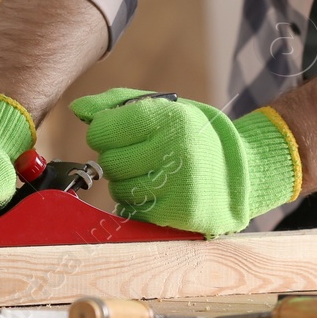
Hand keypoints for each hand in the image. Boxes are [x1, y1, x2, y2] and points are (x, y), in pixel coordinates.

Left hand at [70, 87, 300, 236]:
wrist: (239, 170)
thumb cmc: (191, 134)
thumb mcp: (161, 107)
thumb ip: (115, 104)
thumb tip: (77, 109)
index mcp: (170, 118)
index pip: (104, 128)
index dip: (103, 131)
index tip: (114, 132)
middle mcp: (176, 150)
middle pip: (109, 161)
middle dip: (116, 157)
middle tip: (137, 153)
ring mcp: (180, 185)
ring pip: (119, 188)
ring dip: (126, 181)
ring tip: (150, 171)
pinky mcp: (181, 213)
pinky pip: (135, 210)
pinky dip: (139, 202)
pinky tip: (158, 189)